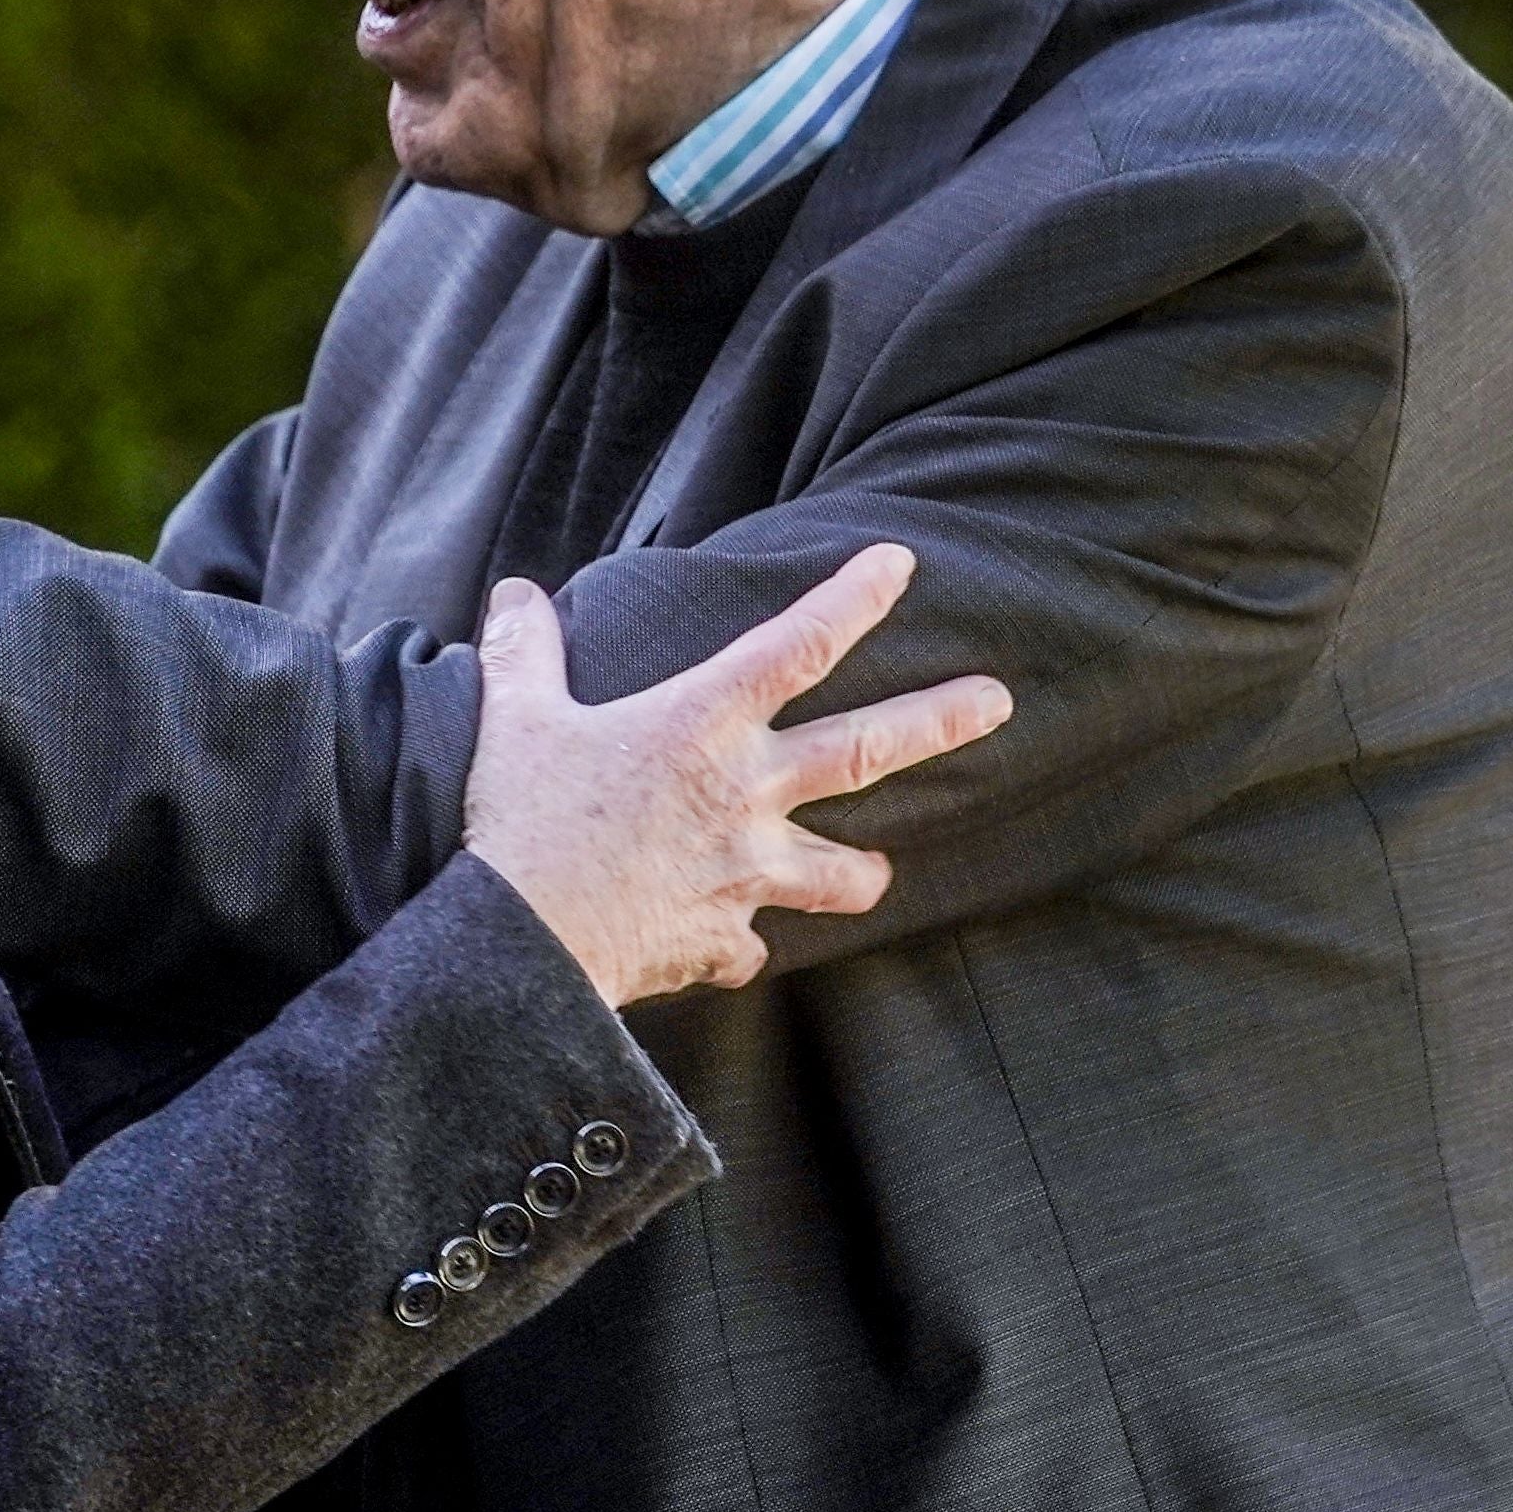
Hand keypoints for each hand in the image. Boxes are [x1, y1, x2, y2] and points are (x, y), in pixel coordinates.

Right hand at [458, 546, 1012, 1007]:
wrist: (525, 945)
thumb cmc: (524, 822)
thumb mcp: (517, 721)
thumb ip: (526, 654)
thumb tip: (513, 595)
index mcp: (702, 723)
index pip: (799, 643)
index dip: (854, 598)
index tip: (900, 564)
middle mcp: (745, 793)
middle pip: (865, 748)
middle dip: (940, 720)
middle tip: (1000, 700)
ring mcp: (746, 872)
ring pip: (840, 873)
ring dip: (861, 873)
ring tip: (878, 874)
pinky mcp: (724, 938)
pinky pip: (749, 946)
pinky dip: (740, 945)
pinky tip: (730, 947)